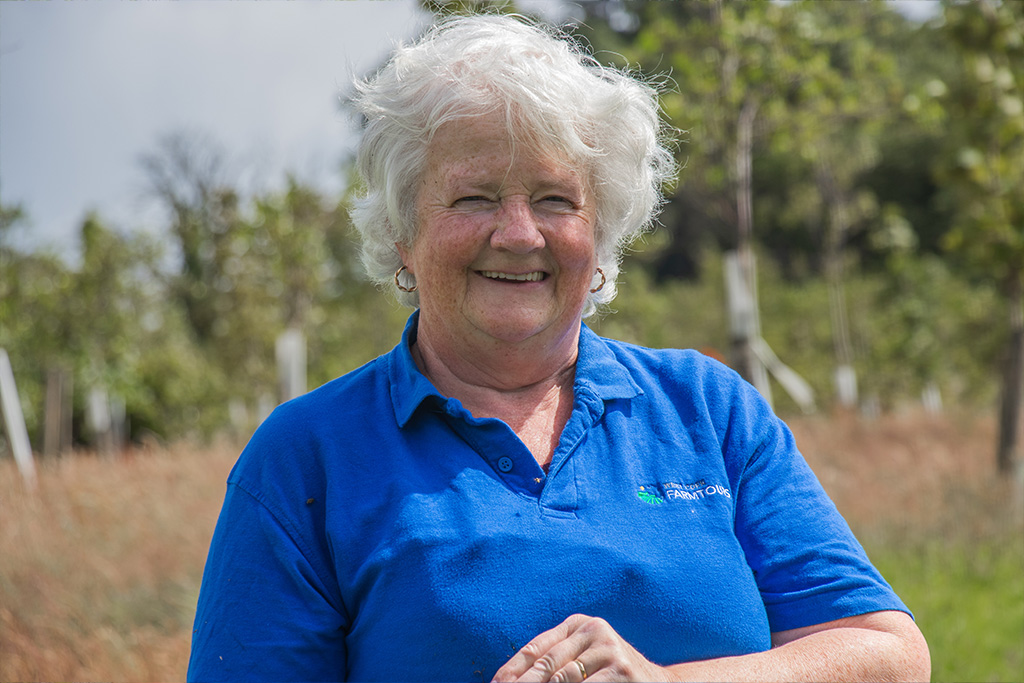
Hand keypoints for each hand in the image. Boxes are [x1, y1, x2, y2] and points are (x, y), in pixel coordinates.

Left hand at [492, 614, 673, 681]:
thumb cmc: (612, 676)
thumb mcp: (585, 660)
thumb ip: (556, 662)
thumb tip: (508, 680)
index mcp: (579, 624)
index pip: (535, 649)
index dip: (511, 671)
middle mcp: (594, 630)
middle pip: (544, 665)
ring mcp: (609, 650)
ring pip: (560, 680)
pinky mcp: (621, 671)